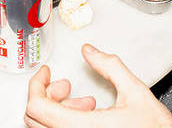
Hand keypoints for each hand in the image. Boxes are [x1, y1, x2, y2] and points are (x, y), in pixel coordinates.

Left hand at [24, 45, 171, 127]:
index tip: (46, 73)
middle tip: (66, 85)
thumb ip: (110, 67)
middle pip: (35, 119)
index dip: (37, 84)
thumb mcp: (135, 92)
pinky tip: (89, 114)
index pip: (37, 107)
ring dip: (58, 110)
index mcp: (81, 127)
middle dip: (48, 95)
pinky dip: (66, 121)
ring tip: (85, 101)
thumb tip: (90, 52)